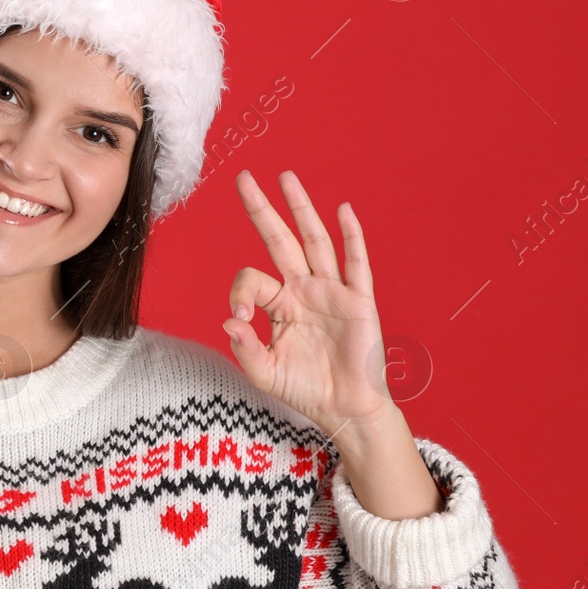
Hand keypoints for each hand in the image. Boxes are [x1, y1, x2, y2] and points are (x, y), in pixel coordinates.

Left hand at [221, 169, 395, 441]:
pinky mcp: (359, 302)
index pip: (251, 279)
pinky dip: (351, 236)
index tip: (238, 318)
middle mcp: (304, 290)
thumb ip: (244, 348)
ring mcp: (332, 292)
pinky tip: (343, 211)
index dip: (239, 293)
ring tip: (286, 178)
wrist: (345, 410)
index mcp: (279, 304)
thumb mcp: (264, 372)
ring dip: (301, 209)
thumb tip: (228, 320)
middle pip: (280, 240)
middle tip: (244, 178)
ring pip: (315, 242)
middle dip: (263, 209)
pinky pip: (356, 264)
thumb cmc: (305, 389)